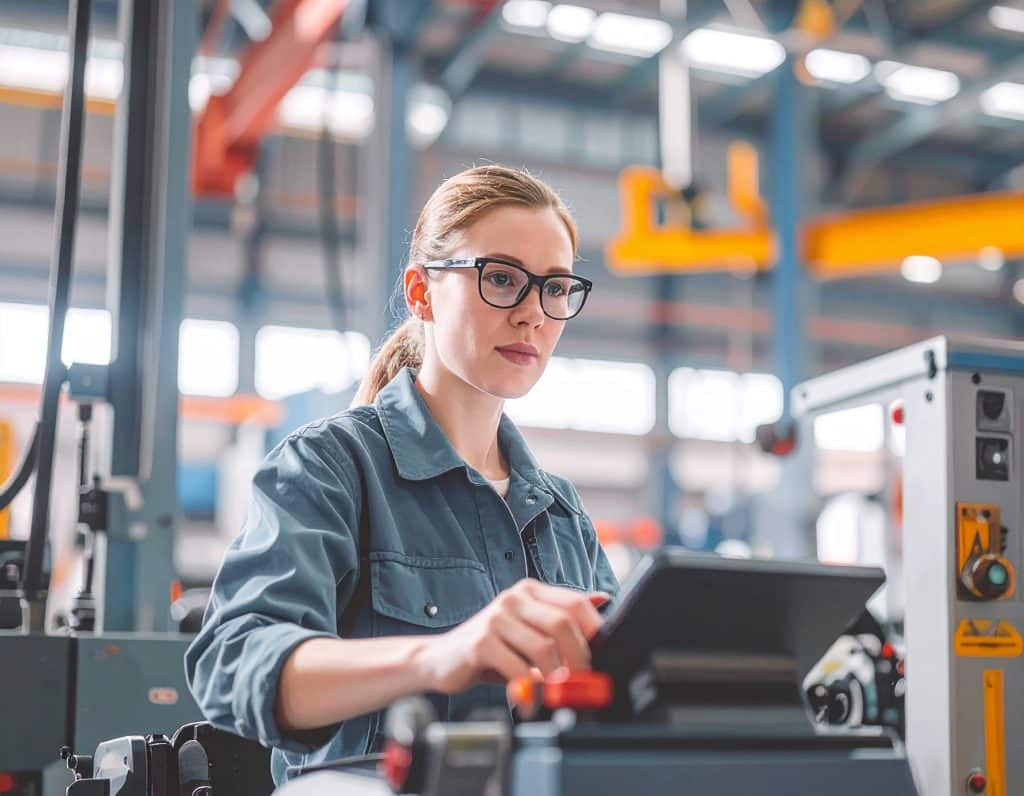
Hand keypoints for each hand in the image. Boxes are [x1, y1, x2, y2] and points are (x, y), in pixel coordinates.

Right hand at [418, 580, 609, 694]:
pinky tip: (529, 702)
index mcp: (530, 591)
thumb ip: (561, 616)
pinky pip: (518, 668)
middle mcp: (514, 598)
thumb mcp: (528, 629)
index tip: (599, 661)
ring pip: (544, 647)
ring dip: (557, 678)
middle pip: (564, 623)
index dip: (594, 634)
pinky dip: (530, 691)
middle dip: (579, 659)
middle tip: (582, 685)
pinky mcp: (481, 641)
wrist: (440, 659)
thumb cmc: (490, 648)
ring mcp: (496, 617)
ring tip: (557, 695)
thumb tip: (603, 599)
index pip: (576, 604)